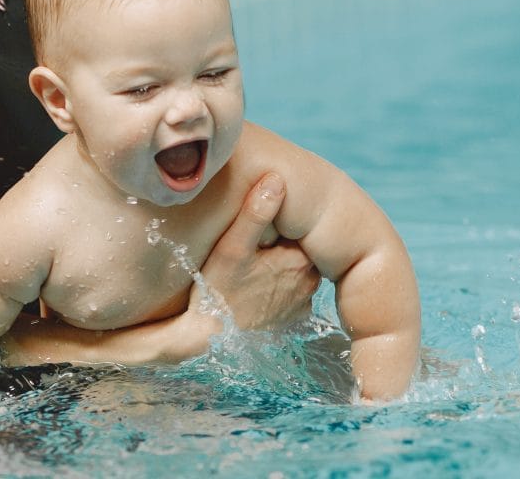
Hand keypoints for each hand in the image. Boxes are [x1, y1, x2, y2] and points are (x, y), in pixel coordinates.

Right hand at [194, 173, 318, 330]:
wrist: (210, 339)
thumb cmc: (218, 291)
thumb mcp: (232, 248)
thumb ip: (254, 214)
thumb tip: (276, 180)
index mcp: (299, 259)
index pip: (301, 228)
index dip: (282, 223)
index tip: (264, 227)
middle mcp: (309, 281)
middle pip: (300, 247)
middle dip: (282, 243)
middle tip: (256, 247)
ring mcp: (303, 302)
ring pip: (297, 269)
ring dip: (282, 264)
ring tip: (256, 266)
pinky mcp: (295, 318)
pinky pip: (293, 292)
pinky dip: (280, 287)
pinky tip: (260, 287)